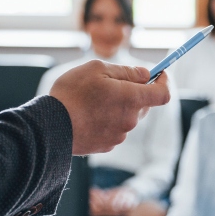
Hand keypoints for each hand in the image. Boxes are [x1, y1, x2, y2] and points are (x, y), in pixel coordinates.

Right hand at [48, 60, 170, 154]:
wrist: (50, 127)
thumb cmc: (72, 94)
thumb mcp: (97, 69)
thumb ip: (126, 71)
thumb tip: (145, 74)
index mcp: (132, 99)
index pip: (163, 94)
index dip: (164, 82)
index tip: (159, 74)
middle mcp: (130, 120)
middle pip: (143, 105)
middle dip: (135, 92)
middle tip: (114, 82)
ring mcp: (119, 135)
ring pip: (127, 116)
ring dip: (118, 106)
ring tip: (92, 99)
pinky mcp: (107, 145)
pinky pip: (114, 128)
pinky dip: (107, 120)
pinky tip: (88, 114)